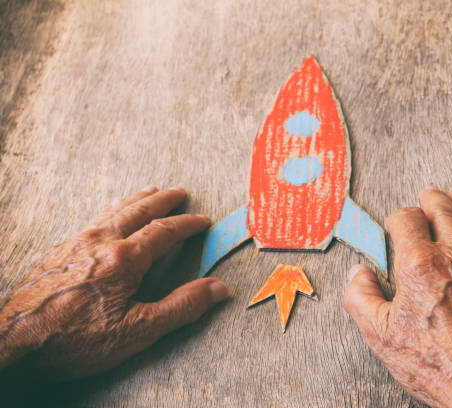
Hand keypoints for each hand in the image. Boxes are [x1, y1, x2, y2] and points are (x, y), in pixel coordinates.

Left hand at [0, 186, 227, 380]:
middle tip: (179, 192)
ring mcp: (74, 244)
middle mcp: (99, 242)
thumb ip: (181, 307)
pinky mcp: (56, 253)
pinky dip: (109, 211)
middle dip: (163, 200)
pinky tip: (107, 216)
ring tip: (149, 191)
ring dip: (135, 200)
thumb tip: (217, 288)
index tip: (202, 220)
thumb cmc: (74, 340)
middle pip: (138, 211)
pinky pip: (90, 221)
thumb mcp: (138, 331)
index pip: (164, 231)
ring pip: (112, 212)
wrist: (12, 342)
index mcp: (123, 259)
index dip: (186, 224)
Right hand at [343, 185, 451, 407]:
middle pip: (443, 211)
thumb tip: (358, 273)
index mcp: (419, 265)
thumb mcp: (380, 336)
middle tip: (428, 192)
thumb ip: (360, 297)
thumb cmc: (437, 366)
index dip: (397, 217)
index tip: (396, 223)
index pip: (406, 219)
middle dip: (431, 199)